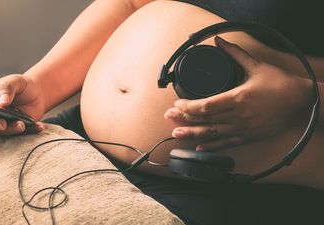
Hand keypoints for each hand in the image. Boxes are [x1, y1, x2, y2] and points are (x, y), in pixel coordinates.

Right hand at [0, 74, 45, 135]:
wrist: (37, 93)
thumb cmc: (20, 85)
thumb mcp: (15, 81)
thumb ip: (7, 88)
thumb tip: (2, 101)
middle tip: (3, 123)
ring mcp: (2, 122)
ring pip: (3, 130)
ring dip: (12, 129)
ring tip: (23, 124)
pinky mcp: (16, 128)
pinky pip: (21, 133)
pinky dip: (31, 130)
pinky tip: (40, 126)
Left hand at [164, 36, 312, 150]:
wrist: (302, 103)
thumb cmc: (280, 84)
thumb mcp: (256, 66)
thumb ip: (235, 54)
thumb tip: (219, 41)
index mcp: (238, 98)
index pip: (207, 106)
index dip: (189, 106)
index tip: (177, 103)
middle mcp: (239, 116)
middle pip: (205, 120)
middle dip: (184, 118)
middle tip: (168, 117)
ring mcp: (244, 129)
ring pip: (213, 134)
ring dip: (193, 134)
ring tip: (176, 134)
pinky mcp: (249, 137)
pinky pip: (227, 144)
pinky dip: (212, 147)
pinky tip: (199, 148)